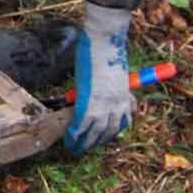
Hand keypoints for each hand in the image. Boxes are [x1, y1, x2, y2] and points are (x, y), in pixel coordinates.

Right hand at [64, 4, 134, 152]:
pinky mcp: (89, 103)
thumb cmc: (109, 51)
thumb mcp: (115, 73)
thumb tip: (99, 89)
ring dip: (85, 143)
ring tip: (75, 149)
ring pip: (95, 133)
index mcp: (124, 98)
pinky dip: (74, 133)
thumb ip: (110, 85)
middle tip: (87, 148)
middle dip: (97, 142)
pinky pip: (81, 124)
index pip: (122, 122)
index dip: (113, 133)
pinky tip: (68, 138)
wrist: (105, 43)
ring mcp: (103, 106)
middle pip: (108, 132)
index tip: (104, 139)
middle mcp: (117, 106)